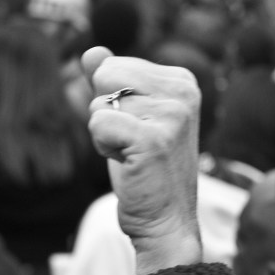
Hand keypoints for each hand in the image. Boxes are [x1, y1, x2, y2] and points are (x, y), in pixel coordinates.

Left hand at [82, 46, 201, 274]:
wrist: (166, 223)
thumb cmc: (145, 172)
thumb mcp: (129, 119)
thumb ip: (111, 83)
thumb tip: (91, 51)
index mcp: (182, 81)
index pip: (113, 66)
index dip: (113, 102)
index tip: (138, 131)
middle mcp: (183, 92)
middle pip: (104, 77)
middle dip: (106, 112)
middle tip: (132, 144)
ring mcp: (171, 115)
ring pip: (99, 103)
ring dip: (105, 134)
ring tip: (133, 156)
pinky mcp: (152, 139)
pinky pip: (98, 123)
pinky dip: (103, 148)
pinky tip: (128, 165)